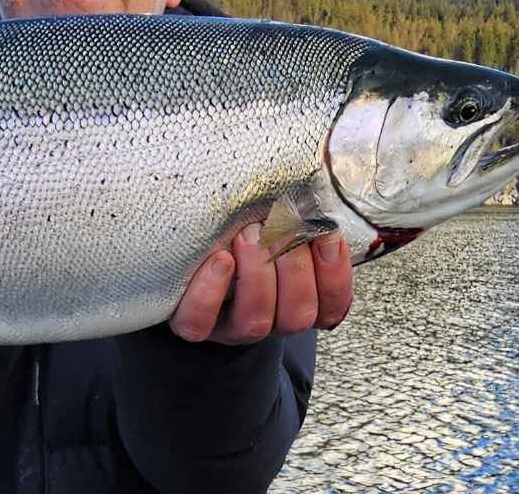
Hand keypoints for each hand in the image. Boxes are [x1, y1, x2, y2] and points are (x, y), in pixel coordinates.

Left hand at [169, 224, 353, 344]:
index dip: (335, 274)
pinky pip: (200, 322)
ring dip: (257, 274)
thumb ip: (295, 218)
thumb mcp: (271, 222)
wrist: (184, 254)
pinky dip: (211, 290)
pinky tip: (220, 259)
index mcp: (295, 299)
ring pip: (255, 321)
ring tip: (247, 235)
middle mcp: (268, 318)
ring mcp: (227, 325)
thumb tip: (316, 192)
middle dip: (293, 267)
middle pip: (297, 315)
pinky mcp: (190, 322)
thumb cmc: (237, 230)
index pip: (331, 305)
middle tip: (277, 227)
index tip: (326, 234)